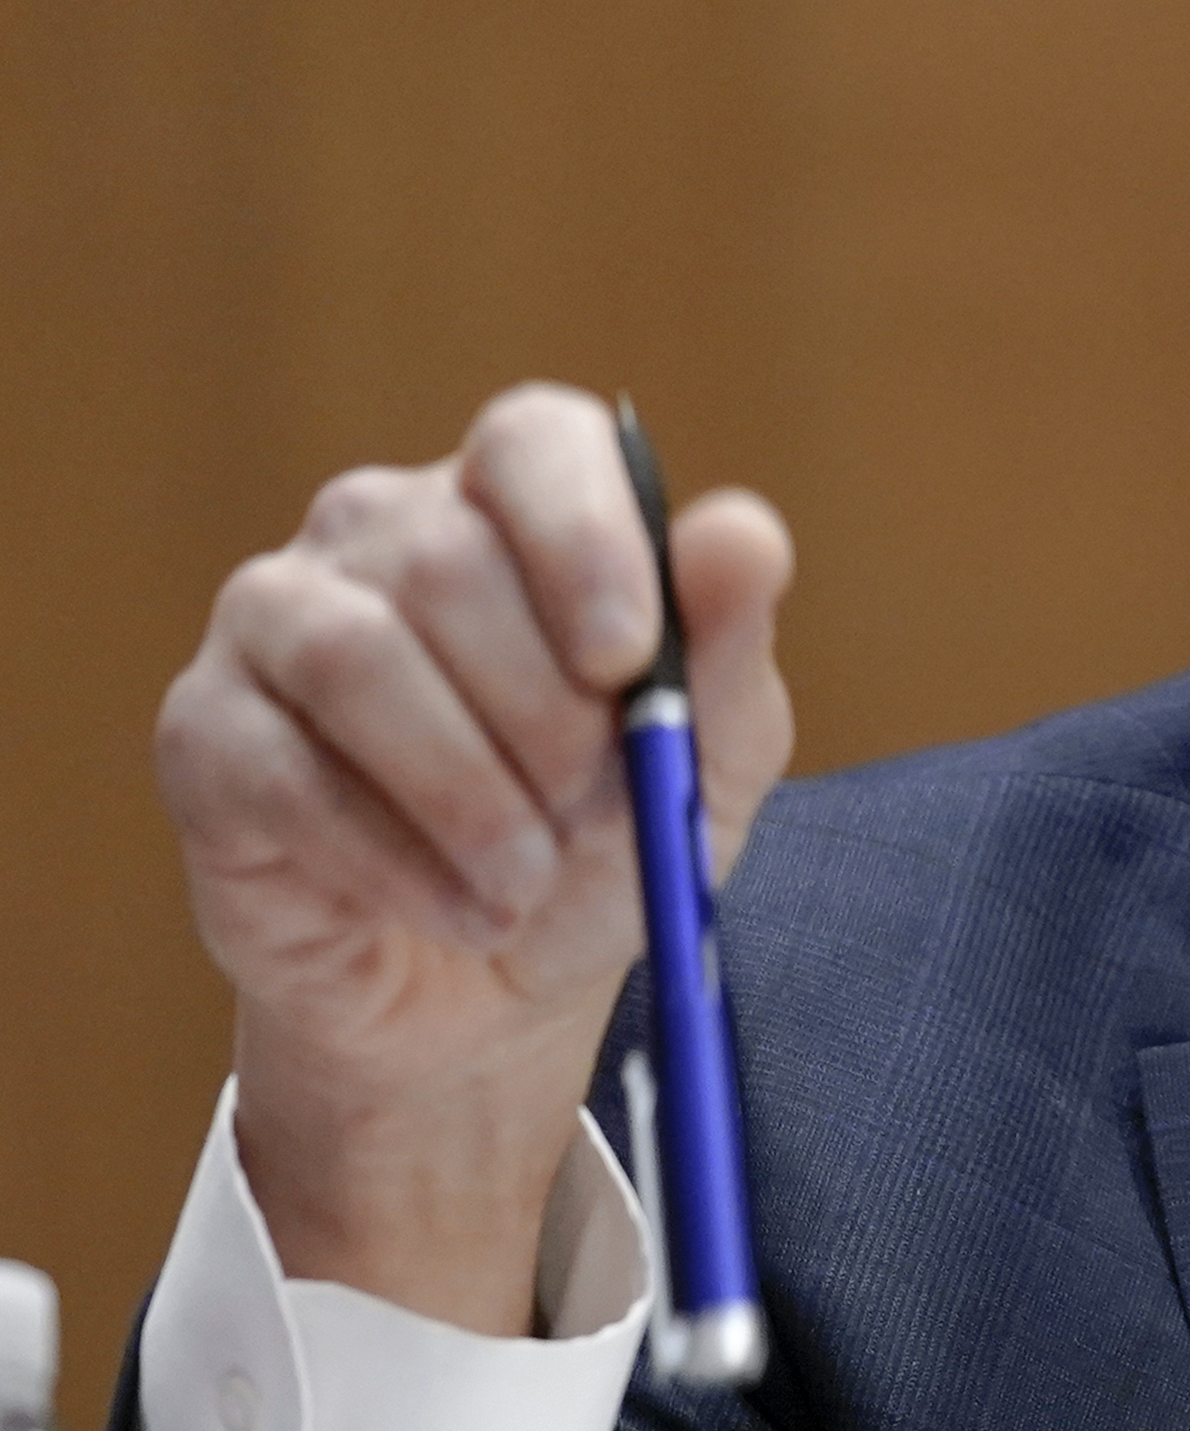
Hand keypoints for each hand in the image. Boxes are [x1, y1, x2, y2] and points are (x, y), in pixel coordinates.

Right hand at [157, 383, 794, 1332]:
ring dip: (464, 792)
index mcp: (518, 506)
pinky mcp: (205, 730)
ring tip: (526, 884)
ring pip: (355, 657)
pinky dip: (390, 859)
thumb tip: (743, 532)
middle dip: (540, 714)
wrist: (493, 988)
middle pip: (447, 562)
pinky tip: (460, 910)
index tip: (626, 658)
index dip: (585, 536)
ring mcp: (277, 620)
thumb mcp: (705, 758)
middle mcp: (383, 531)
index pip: (534, 442)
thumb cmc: (606, 842)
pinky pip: (279, 771)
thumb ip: (725, 645)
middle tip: (585, 811)